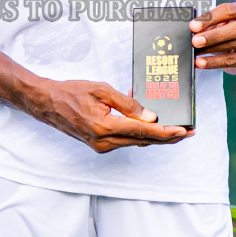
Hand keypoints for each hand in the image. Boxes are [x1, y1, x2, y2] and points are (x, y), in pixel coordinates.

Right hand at [26, 80, 192, 152]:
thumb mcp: (101, 90)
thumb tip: (151, 117)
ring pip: (136, 142)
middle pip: (144, 141)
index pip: (143, 131)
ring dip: (155, 136)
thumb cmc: (71, 93)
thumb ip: (127, 104)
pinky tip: (147, 122)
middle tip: (188, 132)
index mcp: (104, 127)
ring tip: (174, 128)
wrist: (47, 104)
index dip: (166, 132)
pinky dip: (138, 132)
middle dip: (168, 137)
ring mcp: (101, 146)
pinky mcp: (99, 145)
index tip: (183, 130)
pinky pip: (125, 140)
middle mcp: (104, 142)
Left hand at [190, 0, 235, 74]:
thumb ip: (210, 22)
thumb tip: (192, 30)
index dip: (210, 18)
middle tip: (195, 41)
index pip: (228, 10)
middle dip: (214, 36)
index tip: (193, 26)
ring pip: (233, 46)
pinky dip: (214, 62)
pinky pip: (232, 61)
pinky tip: (202, 63)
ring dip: (211, 50)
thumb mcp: (223, 19)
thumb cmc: (232, 26)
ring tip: (195, 53)